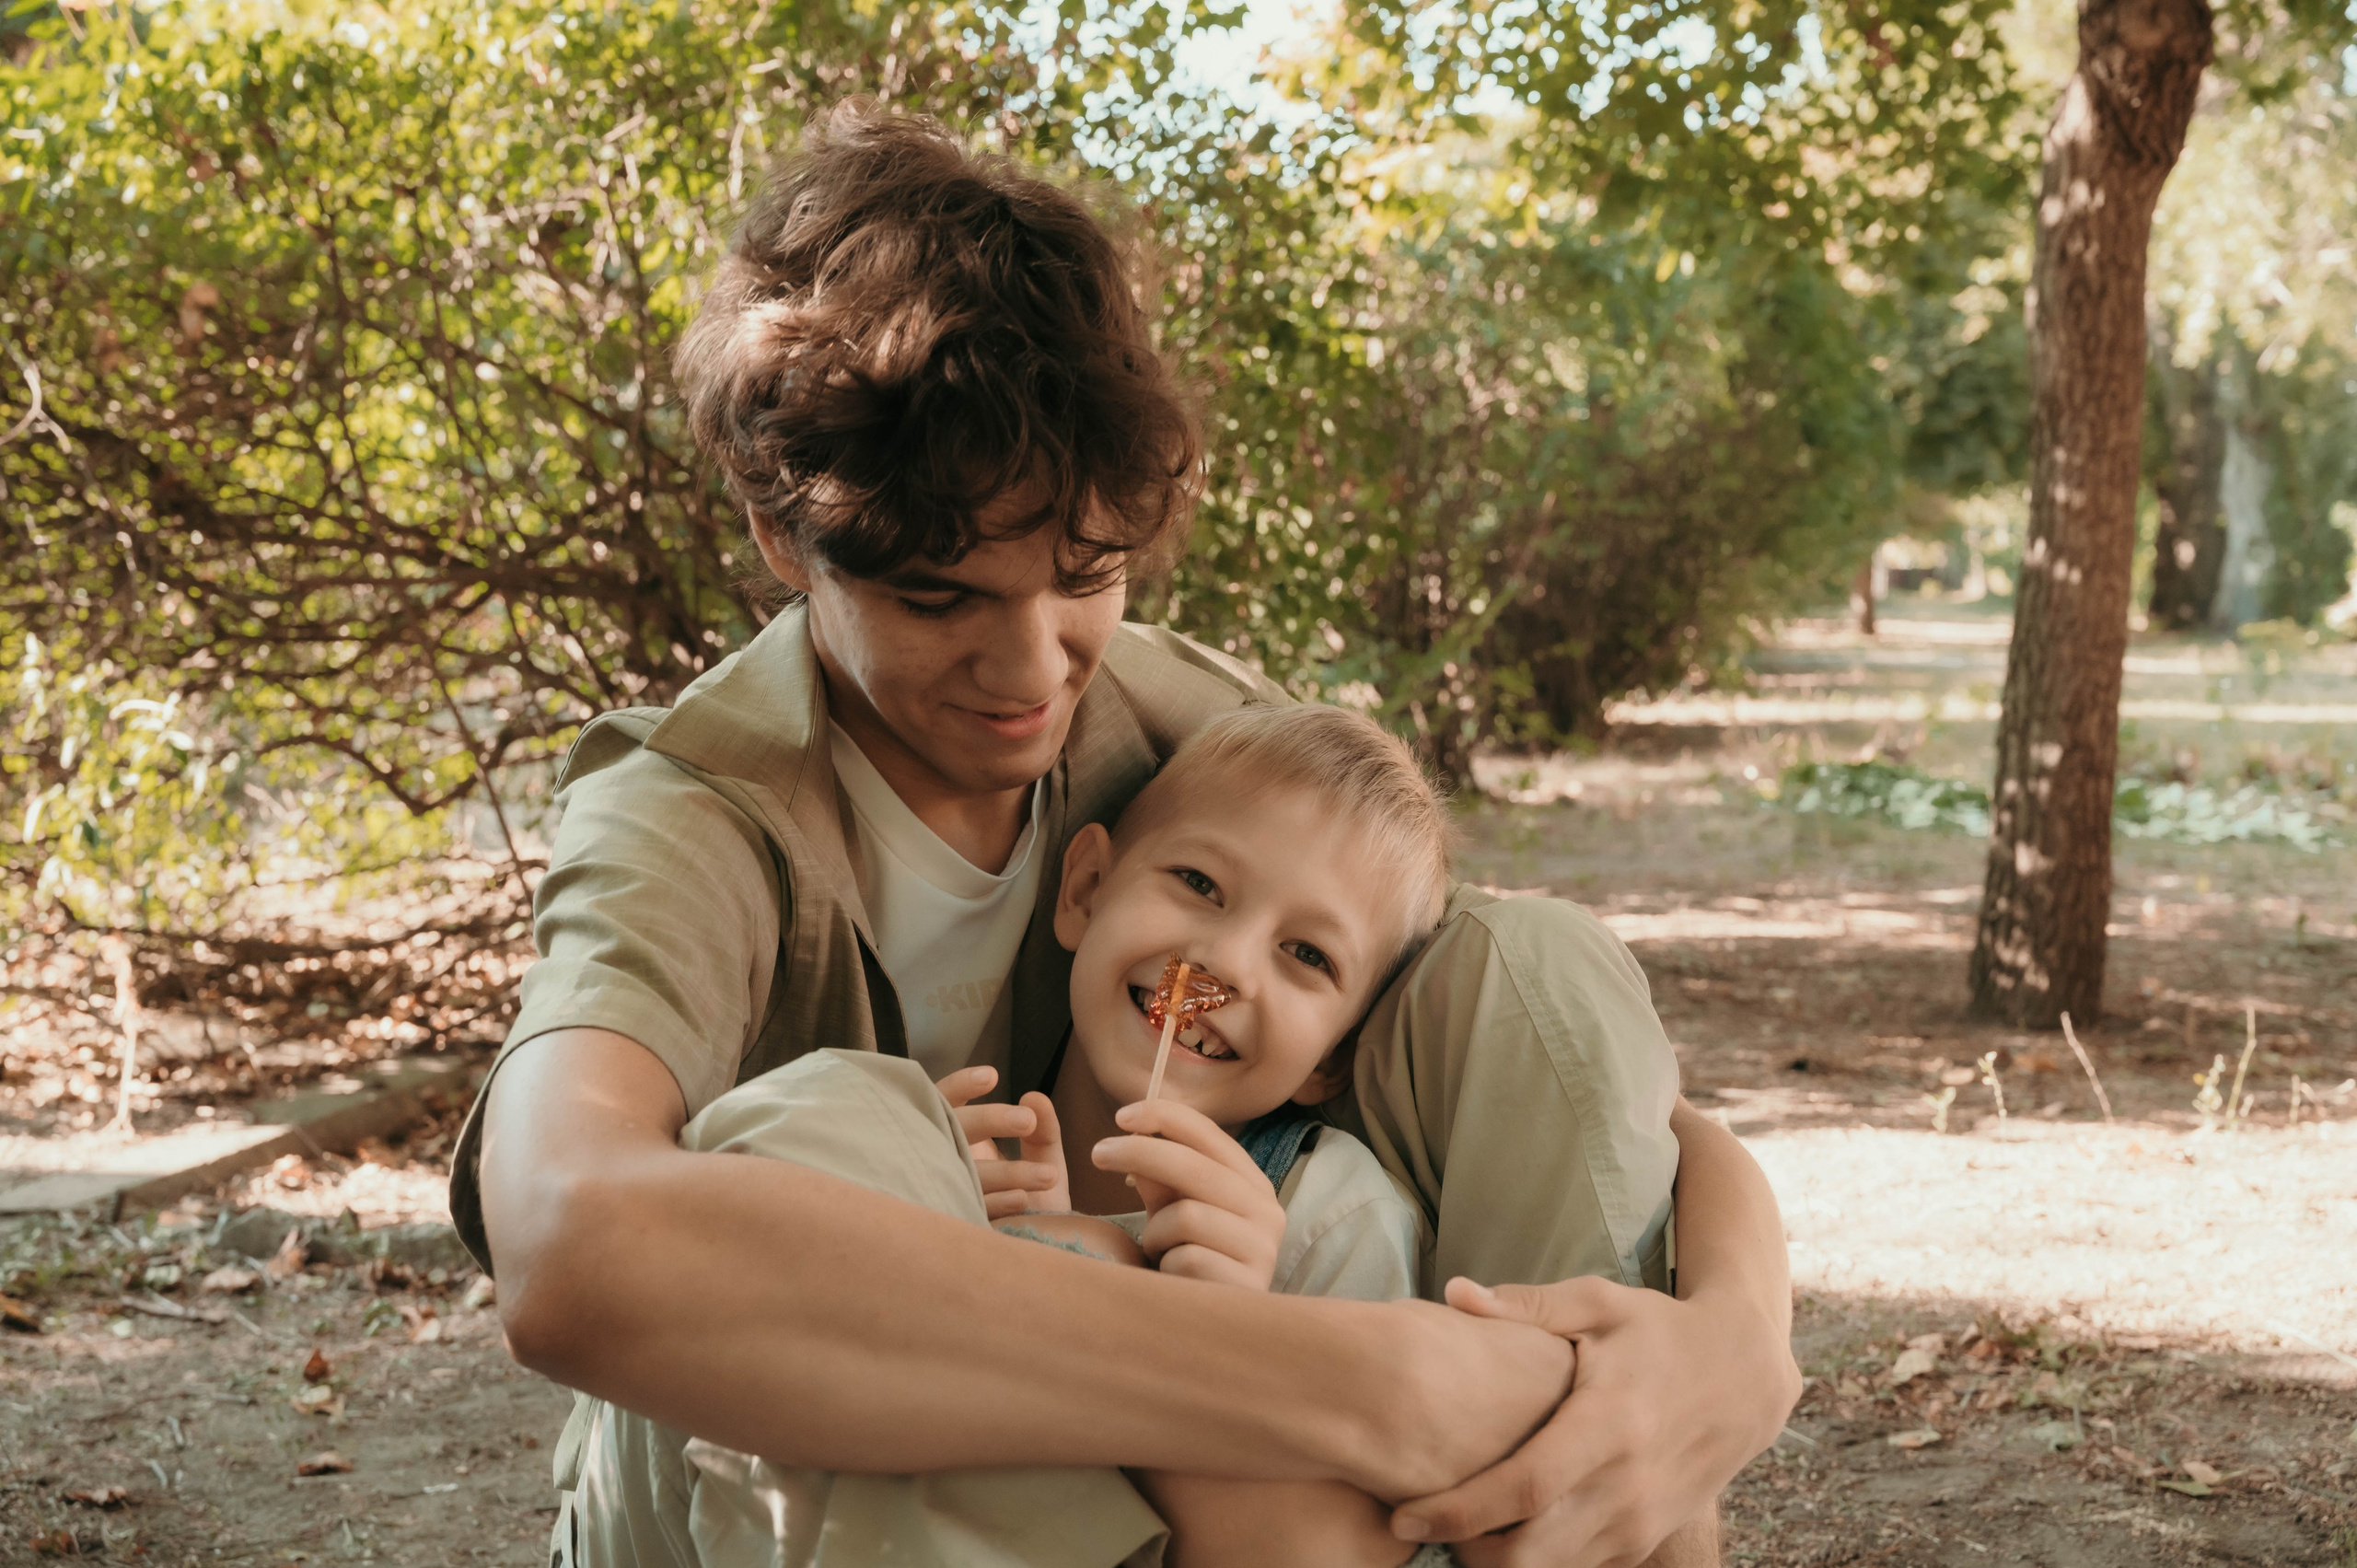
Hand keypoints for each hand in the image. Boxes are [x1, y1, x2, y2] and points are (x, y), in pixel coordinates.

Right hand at [935, 1065, 1068, 1218]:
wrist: (1036, 1262)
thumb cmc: (1035, 1203)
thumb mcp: (1045, 1162)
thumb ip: (1045, 1131)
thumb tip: (1035, 1097)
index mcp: (959, 1142)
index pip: (945, 1103)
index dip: (961, 1088)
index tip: (992, 1077)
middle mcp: (944, 1162)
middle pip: (954, 1132)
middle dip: (991, 1122)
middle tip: (1028, 1121)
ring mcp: (944, 1194)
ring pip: (967, 1174)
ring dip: (1008, 1172)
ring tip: (1050, 1177)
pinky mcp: (954, 1225)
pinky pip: (970, 1210)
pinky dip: (997, 1203)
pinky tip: (1022, 1201)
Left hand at [1090, 1099, 1286, 1289]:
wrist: (1205, 1329)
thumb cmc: (1187, 1261)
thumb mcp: (1170, 1210)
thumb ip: (1158, 1174)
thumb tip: (1134, 1132)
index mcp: (1252, 1184)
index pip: (1211, 1134)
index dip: (1165, 1116)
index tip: (1121, 1116)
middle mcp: (1268, 1212)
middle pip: (1194, 1166)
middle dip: (1139, 1152)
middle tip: (1098, 1154)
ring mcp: (1263, 1250)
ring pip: (1186, 1215)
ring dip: (1155, 1232)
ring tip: (1158, 1251)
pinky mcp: (1247, 1286)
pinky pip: (1186, 1258)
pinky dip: (1166, 1266)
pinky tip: (1174, 1280)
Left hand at [1391, 1275, 1798, 1567]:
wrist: (1746, 1376)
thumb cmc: (1659, 1331)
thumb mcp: (1599, 1303)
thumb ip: (1525, 1305)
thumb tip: (1453, 1292)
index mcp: (1608, 1423)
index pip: (1522, 1489)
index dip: (1458, 1512)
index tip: (1402, 1516)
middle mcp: (1628, 1485)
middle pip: (1531, 1554)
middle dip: (1465, 1551)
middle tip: (1416, 1524)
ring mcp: (1643, 1520)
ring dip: (1497, 1562)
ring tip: (1451, 1527)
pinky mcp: (1649, 1536)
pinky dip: (1539, 1561)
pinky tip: (1502, 1531)